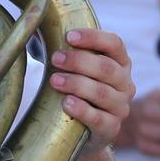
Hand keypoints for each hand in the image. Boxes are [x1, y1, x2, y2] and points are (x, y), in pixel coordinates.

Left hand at [48, 28, 132, 150]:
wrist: (81, 131)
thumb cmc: (77, 89)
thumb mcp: (76, 68)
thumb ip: (63, 48)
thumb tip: (34, 29)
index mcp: (120, 62)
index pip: (114, 43)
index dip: (93, 38)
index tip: (69, 37)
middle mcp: (125, 84)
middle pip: (106, 67)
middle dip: (79, 61)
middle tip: (55, 58)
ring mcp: (120, 108)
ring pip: (101, 92)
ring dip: (76, 84)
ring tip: (54, 80)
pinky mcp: (111, 129)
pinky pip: (99, 119)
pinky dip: (82, 110)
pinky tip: (66, 103)